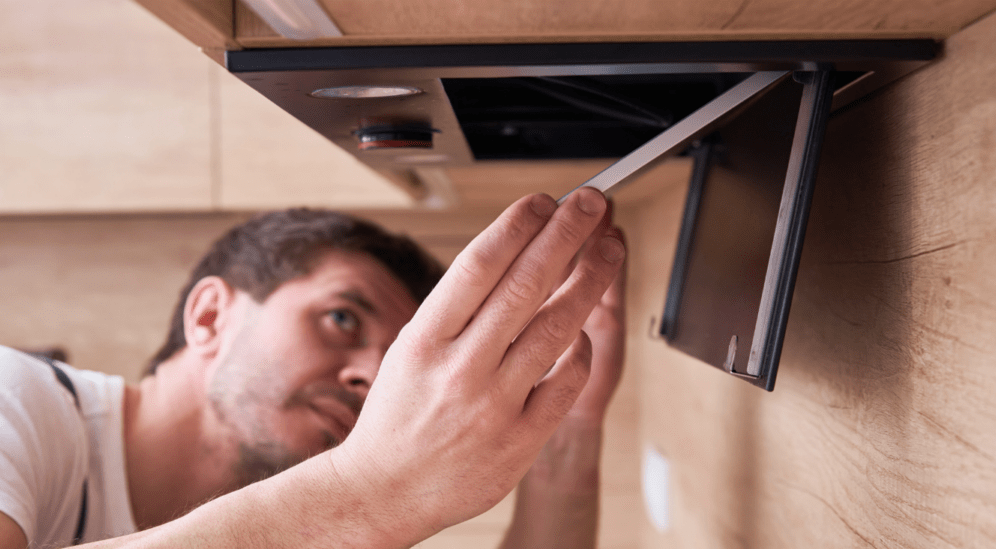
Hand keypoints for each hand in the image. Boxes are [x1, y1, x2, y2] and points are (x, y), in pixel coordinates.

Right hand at [323, 189, 625, 545]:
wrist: (385, 489)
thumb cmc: (399, 414)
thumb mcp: (410, 350)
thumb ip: (458, 310)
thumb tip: (513, 253)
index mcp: (425, 339)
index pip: (479, 266)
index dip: (517, 225)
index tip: (544, 200)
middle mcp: (460, 367)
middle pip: (524, 286)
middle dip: (564, 235)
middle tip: (590, 202)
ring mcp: (494, 405)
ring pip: (556, 328)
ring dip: (589, 280)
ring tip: (609, 248)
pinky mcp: (521, 439)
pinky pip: (567, 382)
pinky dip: (583, 348)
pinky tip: (589, 324)